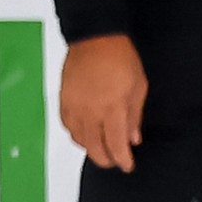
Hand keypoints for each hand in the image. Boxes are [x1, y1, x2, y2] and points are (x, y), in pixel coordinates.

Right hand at [60, 33, 146, 170]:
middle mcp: (91, 112)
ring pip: (79, 140)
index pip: (116, 145)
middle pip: (95, 149)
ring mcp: (75, 106)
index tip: (128, 165)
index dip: (122, 160)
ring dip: (91, 148)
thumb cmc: (121, 57)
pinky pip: (67, 126)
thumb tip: (133, 138)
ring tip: (101, 147)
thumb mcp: (138, 86)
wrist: (95, 36)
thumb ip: (134, 116)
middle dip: (106, 159)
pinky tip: (84, 134)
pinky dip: (76, 134)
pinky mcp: (63, 99)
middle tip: (115, 160)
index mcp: (113, 108)